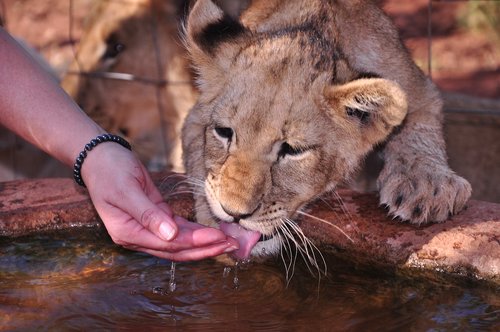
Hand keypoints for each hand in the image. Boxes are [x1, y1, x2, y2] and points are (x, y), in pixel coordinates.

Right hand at [80, 143, 238, 260]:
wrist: (100, 157)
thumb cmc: (110, 170)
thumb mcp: (127, 190)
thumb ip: (148, 214)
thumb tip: (170, 235)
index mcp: (127, 233)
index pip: (168, 245)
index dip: (194, 243)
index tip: (218, 238)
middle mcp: (137, 236)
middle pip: (176, 249)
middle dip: (204, 248)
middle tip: (231, 246)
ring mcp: (146, 228)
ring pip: (178, 242)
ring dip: (202, 243)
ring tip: (227, 242)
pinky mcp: (155, 217)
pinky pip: (177, 229)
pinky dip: (194, 231)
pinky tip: (211, 233)